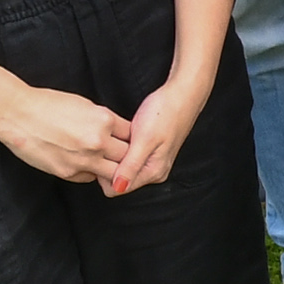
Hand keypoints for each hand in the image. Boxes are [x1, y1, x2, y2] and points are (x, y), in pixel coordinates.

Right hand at [0, 81, 135, 187]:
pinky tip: (83, 164)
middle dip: (126, 156)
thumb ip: (104, 121)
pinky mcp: (68, 172)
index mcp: (104, 120)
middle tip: (122, 155)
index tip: (128, 140)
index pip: (133, 135)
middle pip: (128, 156)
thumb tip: (118, 133)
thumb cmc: (48, 105)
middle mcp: (98, 141)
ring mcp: (84, 159)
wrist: (17, 113)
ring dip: (112, 170)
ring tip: (106, 164)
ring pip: (113, 173)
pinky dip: (90, 173)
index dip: (132, 138)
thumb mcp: (84, 105)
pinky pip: (89, 178)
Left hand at [104, 66, 212, 198]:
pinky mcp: (150, 152)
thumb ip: (131, 165)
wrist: (182, 94)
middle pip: (119, 180)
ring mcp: (153, 162)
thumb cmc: (165, 112)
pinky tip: (124, 135)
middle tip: (110, 142)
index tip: (102, 153)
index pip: (117, 189)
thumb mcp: (145, 139)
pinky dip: (121, 149)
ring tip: (118, 137)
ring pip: (122, 168)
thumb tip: (118, 187)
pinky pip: (128, 158)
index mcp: (153, 172)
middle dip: (109, 164)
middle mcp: (154, 171)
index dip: (104, 173)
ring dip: (115, 155)